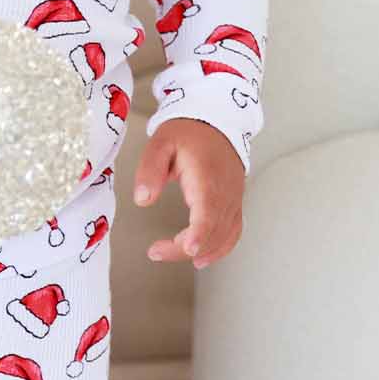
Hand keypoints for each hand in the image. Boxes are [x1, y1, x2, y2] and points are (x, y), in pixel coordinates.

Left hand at [131, 118, 245, 267]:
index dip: (199, 233)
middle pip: (213, 230)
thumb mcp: (160, 142)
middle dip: (185, 247)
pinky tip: (200, 258)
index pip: (208, 210)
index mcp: (207, 176)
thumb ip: (150, 170)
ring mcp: (234, 199)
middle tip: (155, 251)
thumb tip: (143, 200)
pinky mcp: (235, 203)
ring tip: (167, 253)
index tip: (188, 248)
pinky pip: (233, 232)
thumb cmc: (187, 133)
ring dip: (200, 251)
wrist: (216, 121)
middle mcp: (226, 191)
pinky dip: (219, 249)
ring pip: (224, 235)